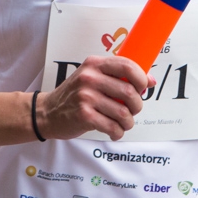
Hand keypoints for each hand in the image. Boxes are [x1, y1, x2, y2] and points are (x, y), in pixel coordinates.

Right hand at [36, 55, 153, 140]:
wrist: (47, 112)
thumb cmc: (75, 95)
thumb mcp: (93, 78)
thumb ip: (118, 77)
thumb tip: (150, 81)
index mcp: (95, 65)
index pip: (127, 66)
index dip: (141, 78)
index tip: (143, 88)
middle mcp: (90, 78)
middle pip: (129, 92)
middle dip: (136, 106)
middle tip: (132, 111)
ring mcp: (86, 97)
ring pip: (123, 113)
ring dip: (128, 122)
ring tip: (123, 124)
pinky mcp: (84, 115)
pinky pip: (112, 126)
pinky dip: (117, 132)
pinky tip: (114, 132)